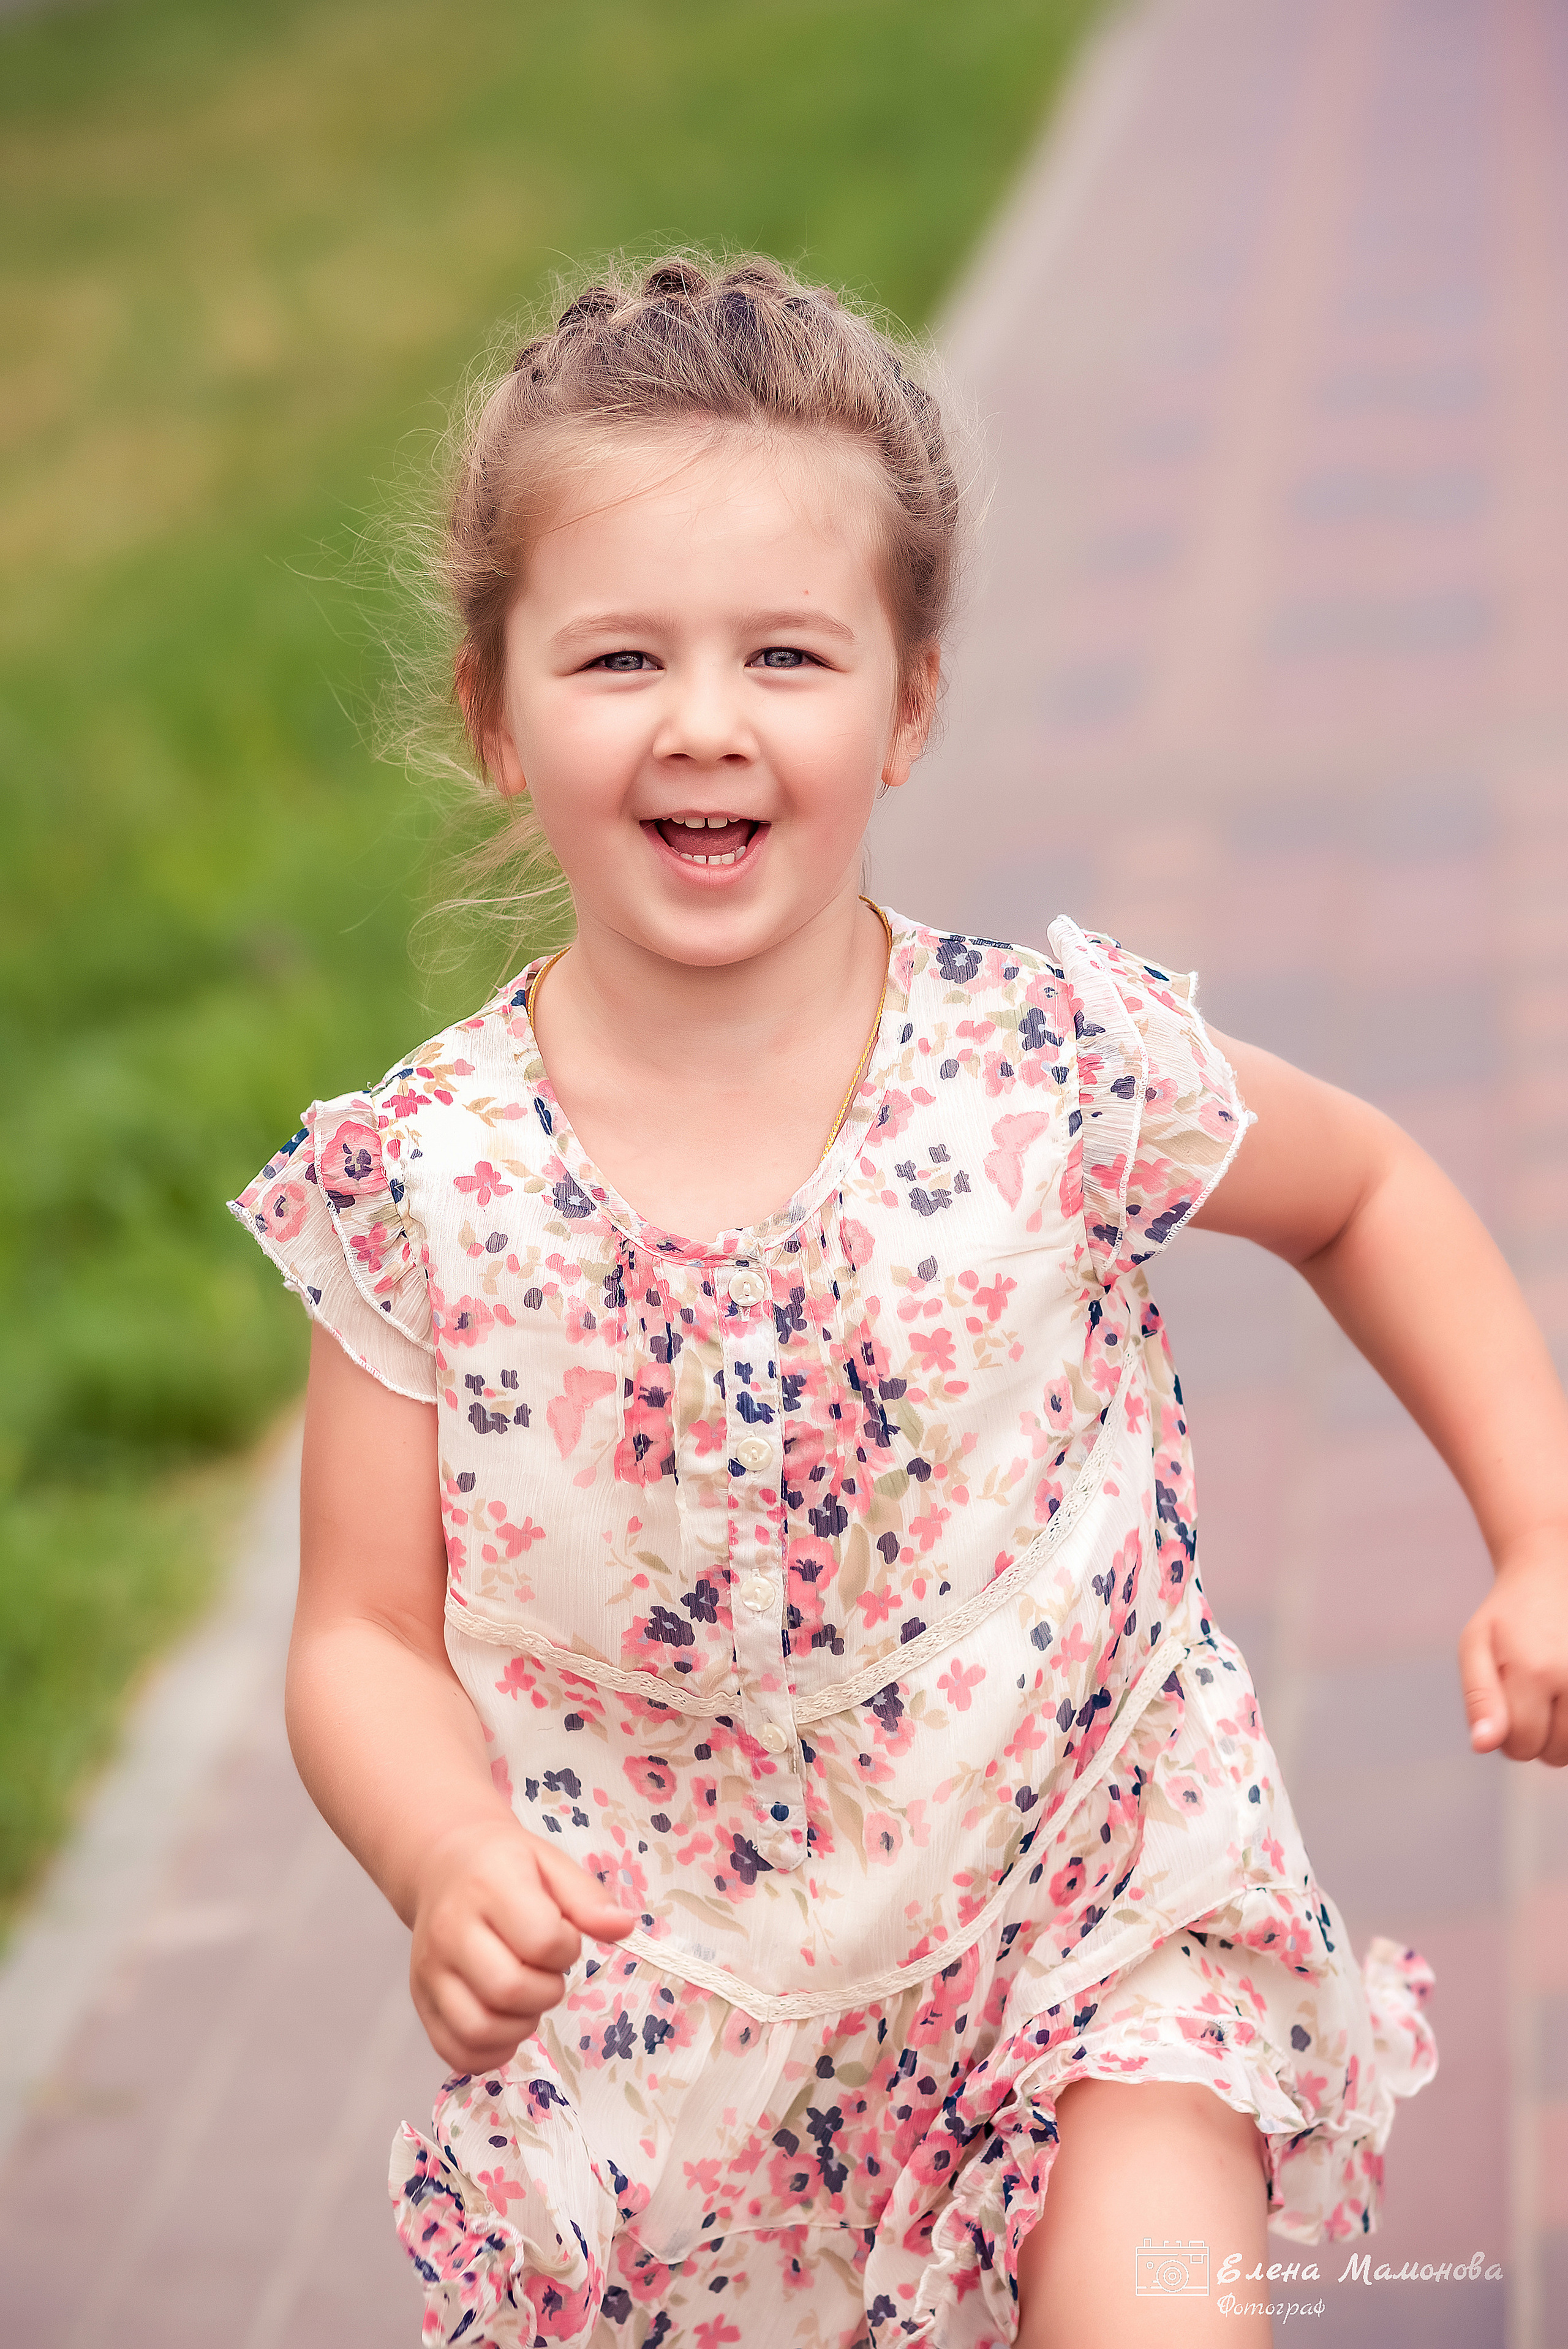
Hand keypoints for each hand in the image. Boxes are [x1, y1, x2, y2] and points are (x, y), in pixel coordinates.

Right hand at [409, 1817, 635, 2071]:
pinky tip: (506, 2023)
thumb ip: (587, 1898)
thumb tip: (625, 1928)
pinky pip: (456, 2052)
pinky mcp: (421, 2002)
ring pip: (478, 2030)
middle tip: (547, 1972)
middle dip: (547, 1991)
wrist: (443, 1865)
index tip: (563, 1938)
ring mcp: (429, 1971)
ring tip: (527, 1998)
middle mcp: (450, 1932)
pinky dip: (490, 2053)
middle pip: (509, 1990)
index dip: (567, 1948)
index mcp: (488, 1887)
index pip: (541, 1940)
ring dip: (520, 2026)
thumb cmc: (504, 1866)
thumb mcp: (550, 1862)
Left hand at [1459, 1527, 1567, 1765]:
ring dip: (1561, 1737)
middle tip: (1528, 1701)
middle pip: (1555, 1752)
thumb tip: (1483, 1745)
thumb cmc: (1508, 1616)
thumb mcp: (1476, 1646)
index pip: (1522, 1744)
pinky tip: (1563, 1698)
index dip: (1507, 1738)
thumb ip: (1479, 1698)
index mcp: (1535, 1670)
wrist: (1551, 1576)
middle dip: (1536, 1739)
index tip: (1505, 1713)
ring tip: (1548, 1699)